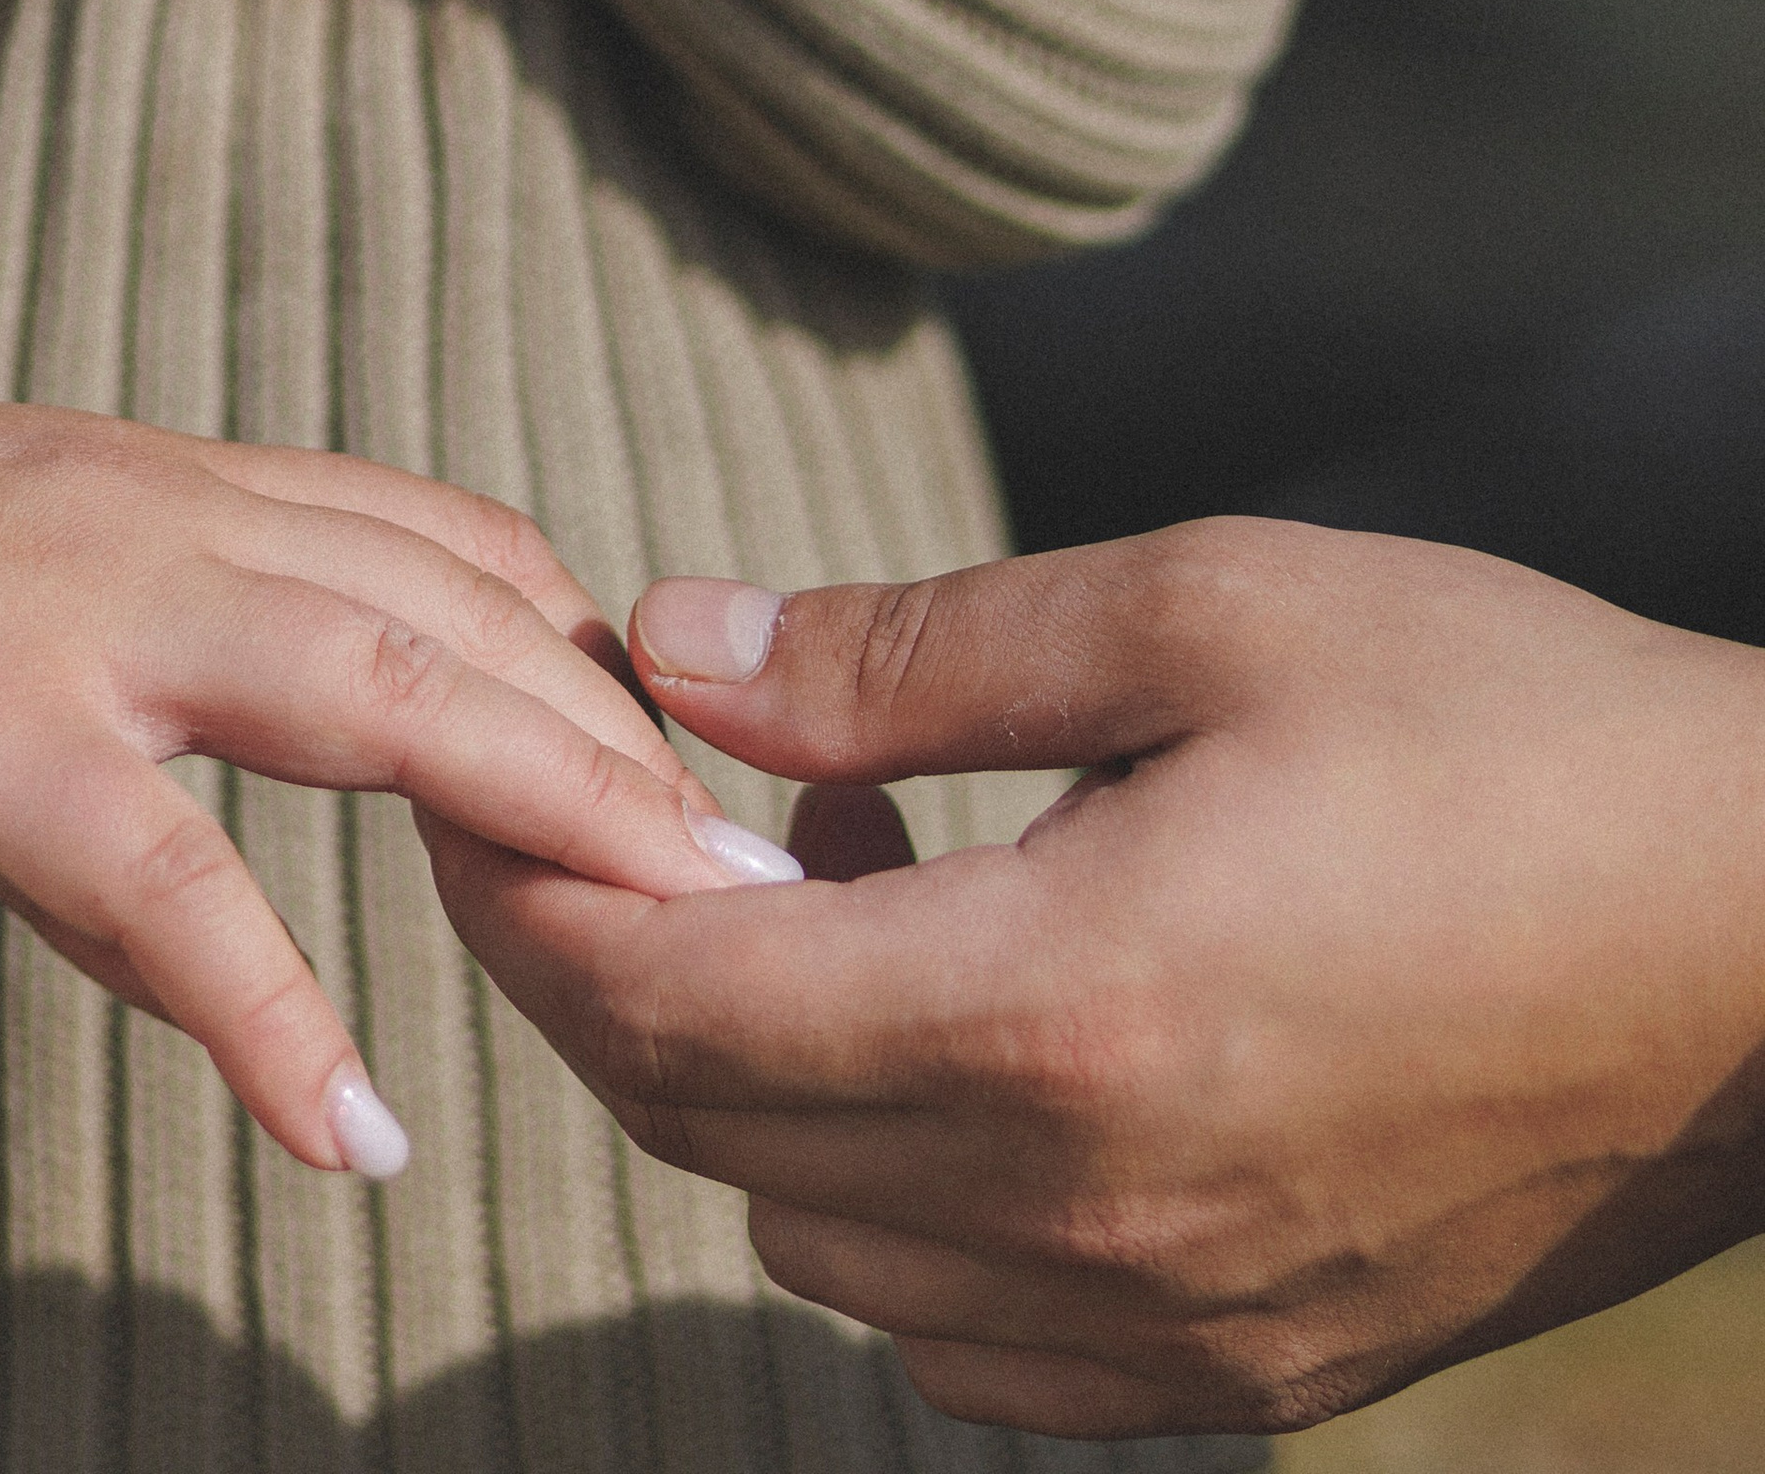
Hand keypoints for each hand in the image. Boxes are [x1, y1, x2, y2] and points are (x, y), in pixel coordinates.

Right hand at [0, 353, 785, 1181]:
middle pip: (459, 600)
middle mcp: (142, 511)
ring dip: (545, 819)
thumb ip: (108, 719)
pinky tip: (349, 1125)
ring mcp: (53, 605)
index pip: (437, 536)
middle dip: (637, 742)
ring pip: (370, 682)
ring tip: (684, 961)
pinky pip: (153, 869)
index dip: (587, 651)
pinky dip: (268, 1005)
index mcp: (153, 484)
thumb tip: (217, 887)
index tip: (701, 779)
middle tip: (784, 890)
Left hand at [425, 523, 1764, 1434]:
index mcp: (1059, 1011)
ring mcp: (1177, 1328)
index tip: (479, 781)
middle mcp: (1093, 1215)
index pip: (669, 1007)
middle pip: (717, 1136)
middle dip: (613, 970)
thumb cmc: (1504, 727)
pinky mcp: (1255, 1373)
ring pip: (827, 1247)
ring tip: (840, 874)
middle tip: (618, 802)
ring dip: (761, 1076)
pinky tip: (963, 1032)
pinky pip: (971, 1338)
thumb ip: (909, 649)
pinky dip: (893, 1203)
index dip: (529, 896)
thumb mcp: (1203, 611)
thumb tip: (676, 645)